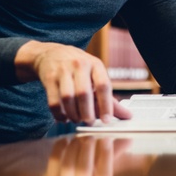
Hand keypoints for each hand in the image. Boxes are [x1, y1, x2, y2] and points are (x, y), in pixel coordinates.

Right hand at [15, 41, 133, 123]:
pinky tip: (64, 117)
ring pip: (67, 98)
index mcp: (95, 65)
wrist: (51, 53)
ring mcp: (62, 71)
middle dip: (87, 112)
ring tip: (76, 119)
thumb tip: (127, 116)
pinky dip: (59, 114)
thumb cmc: (78, 67)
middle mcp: (79, 65)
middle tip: (89, 121)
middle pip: (83, 93)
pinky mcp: (49, 78)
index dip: (106, 105)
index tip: (107, 120)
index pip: (103, 85)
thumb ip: (109, 97)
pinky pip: (53, 102)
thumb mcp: (95, 75)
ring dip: (73, 114)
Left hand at [15, 135, 129, 175]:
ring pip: (68, 166)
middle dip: (88, 150)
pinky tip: (65, 140)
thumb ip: (113, 158)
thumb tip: (129, 140)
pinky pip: (53, 162)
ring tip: (79, 138)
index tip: (107, 139)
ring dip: (74, 148)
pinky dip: (59, 148)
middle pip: (84, 171)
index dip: (106, 157)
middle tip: (91, 136)